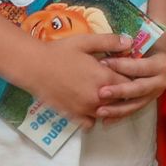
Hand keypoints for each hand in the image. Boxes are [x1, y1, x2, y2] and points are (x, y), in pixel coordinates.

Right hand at [19, 32, 133, 128]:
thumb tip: (130, 42)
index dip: (131, 77)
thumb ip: (109, 42)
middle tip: (116, 82)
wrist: (34, 67)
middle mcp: (98, 98)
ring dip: (109, 105)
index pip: (130, 83)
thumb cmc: (60, 52)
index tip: (127, 72)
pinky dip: (92, 117)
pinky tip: (89, 105)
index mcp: (105, 78)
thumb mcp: (86, 41)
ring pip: (107, 113)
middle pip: (122, 101)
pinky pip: (90, 123)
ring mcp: (85, 109)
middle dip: (122, 92)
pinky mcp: (73, 116)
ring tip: (104, 93)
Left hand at [96, 47, 165, 122]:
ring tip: (100, 111)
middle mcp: (162, 81)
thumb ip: (128, 45)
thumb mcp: (139, 39)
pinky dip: (119, 116)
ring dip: (118, 109)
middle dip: (120, 91)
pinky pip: (133, 110)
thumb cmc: (145, 42)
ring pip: (136, 104)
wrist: (157, 51)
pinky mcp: (148, 101)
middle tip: (101, 92)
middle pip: (140, 88)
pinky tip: (105, 121)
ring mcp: (155, 93)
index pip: (141, 66)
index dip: (122, 65)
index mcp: (162, 63)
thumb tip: (114, 47)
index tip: (102, 63)